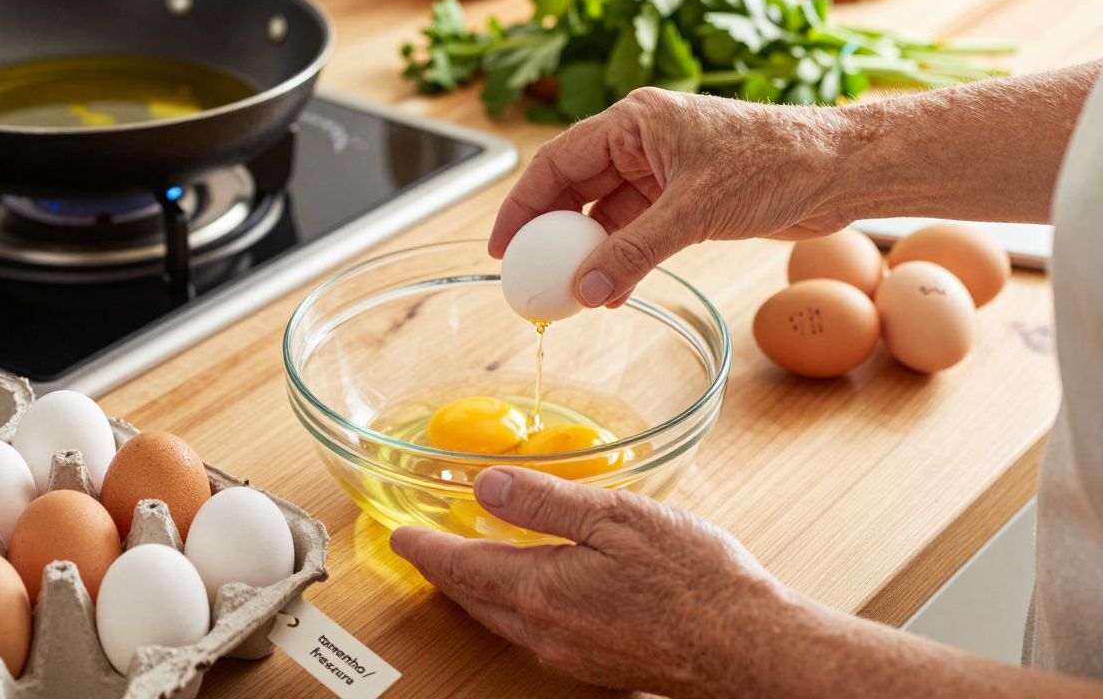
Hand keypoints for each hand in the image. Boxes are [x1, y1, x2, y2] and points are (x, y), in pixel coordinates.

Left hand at [389, 466, 791, 695]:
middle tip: (424, 549)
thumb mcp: (615, 517)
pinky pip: (535, 632)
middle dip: (445, 572)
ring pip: (504, 619)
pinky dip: (515, 606)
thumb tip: (486, 484)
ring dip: (478, 591)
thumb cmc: (693, 580)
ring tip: (468, 567)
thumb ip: (545, 501)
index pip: (462, 568)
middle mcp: (545, 632)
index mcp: (540, 592)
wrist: (748, 645)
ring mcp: (571, 654)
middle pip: (474, 599)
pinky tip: (533, 591)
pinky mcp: (598, 662)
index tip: (401, 535)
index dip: (426, 549)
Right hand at [488, 88, 852, 307]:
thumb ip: (633, 252)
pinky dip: (621, 261)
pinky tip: (611, 292)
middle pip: (574, 189)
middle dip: (552, 235)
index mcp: (634, 122)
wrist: (839, 172)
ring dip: (588, 254)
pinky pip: (636, 232)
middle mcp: (642, 143)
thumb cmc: (776, 163)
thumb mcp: (694, 211)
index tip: (504, 246)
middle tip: (530, 275)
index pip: (557, 163)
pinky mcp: (685, 201)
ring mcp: (663, 173)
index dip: (523, 205)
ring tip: (570, 294)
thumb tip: (585, 290)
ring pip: (605, 215)